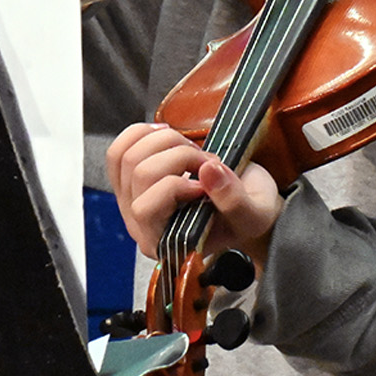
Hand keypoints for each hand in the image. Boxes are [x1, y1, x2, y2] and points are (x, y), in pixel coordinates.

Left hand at [105, 122, 282, 261]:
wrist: (246, 203)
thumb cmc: (248, 213)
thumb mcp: (257, 213)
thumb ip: (235, 200)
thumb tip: (208, 171)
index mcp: (166, 242)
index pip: (147, 209)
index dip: (176, 186)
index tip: (207, 183)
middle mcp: (140, 224)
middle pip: (140, 174)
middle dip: (180, 156)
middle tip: (208, 161)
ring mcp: (131, 200)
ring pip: (127, 156)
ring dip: (166, 142)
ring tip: (193, 150)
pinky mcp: (130, 179)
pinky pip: (118, 150)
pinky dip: (142, 133)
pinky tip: (167, 134)